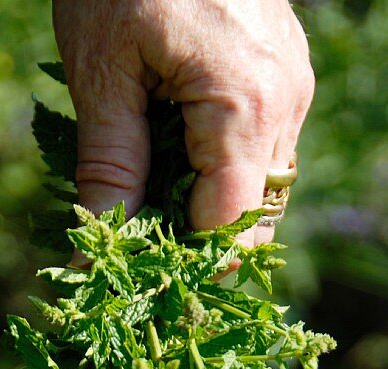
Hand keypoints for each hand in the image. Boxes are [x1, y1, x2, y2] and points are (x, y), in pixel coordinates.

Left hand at [53, 0, 313, 245]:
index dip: (181, 263)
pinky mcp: (283, 76)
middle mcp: (285, 102)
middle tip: (139, 250)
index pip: (229, 227)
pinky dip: (219, 173)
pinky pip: (261, 152)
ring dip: (208, 210)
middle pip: (254, 218)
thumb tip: (95, 253)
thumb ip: (108, 168)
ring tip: (150, 204)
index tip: (133, 274)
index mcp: (245, 104)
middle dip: (197, 245)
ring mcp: (292, 87)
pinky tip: (173, 164)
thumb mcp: (101, 74)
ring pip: (262, 190)